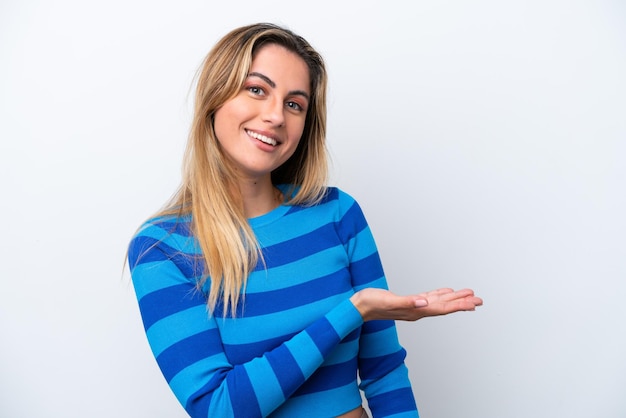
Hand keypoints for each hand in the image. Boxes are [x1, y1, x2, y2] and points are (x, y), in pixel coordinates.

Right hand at [350, 288, 482, 321]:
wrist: (358, 307)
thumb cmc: (371, 304)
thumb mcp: (389, 301)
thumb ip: (407, 302)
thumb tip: (424, 302)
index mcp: (416, 311)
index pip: (442, 308)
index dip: (459, 305)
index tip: (473, 303)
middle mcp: (418, 310)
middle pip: (445, 306)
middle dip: (463, 303)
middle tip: (479, 300)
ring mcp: (414, 307)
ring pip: (439, 302)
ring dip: (454, 299)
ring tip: (469, 295)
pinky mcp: (408, 301)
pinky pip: (429, 298)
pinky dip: (440, 294)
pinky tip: (446, 292)